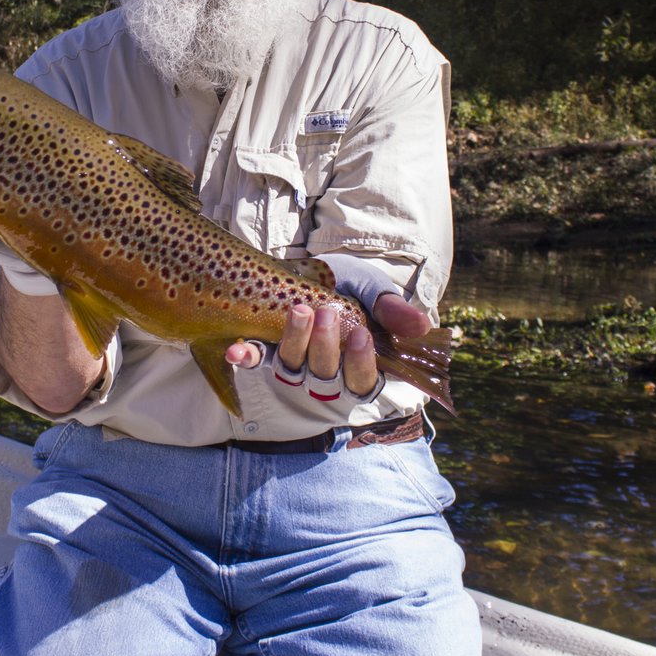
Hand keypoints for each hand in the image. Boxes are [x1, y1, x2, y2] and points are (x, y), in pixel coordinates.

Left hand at [225, 294, 427, 398]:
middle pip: (324, 375)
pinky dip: (245, 357)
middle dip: (325, 345)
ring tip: (298, 310)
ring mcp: (294, 366)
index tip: (361, 336)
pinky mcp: (267, 352)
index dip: (360, 363)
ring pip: (291, 368)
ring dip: (294, 341)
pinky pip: (256, 360)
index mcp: (359, 367)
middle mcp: (325, 375)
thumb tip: (420, 326)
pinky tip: (234, 350)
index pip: (362, 380)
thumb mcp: (376, 294)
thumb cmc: (354, 290)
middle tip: (327, 312)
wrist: (321, 274)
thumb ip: (393, 312)